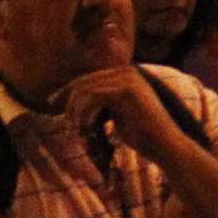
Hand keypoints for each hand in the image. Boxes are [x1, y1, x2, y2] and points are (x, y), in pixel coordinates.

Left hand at [62, 65, 188, 160]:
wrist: (165, 145)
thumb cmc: (143, 135)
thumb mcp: (118, 114)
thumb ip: (103, 104)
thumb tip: (79, 103)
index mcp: (127, 75)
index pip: (90, 78)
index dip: (68, 89)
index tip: (53, 102)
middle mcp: (128, 72)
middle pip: (85, 80)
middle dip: (66, 96)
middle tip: (53, 109)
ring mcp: (128, 79)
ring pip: (87, 88)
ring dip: (74, 109)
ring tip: (72, 128)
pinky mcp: (126, 89)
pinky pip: (94, 96)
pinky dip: (83, 112)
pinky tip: (83, 127)